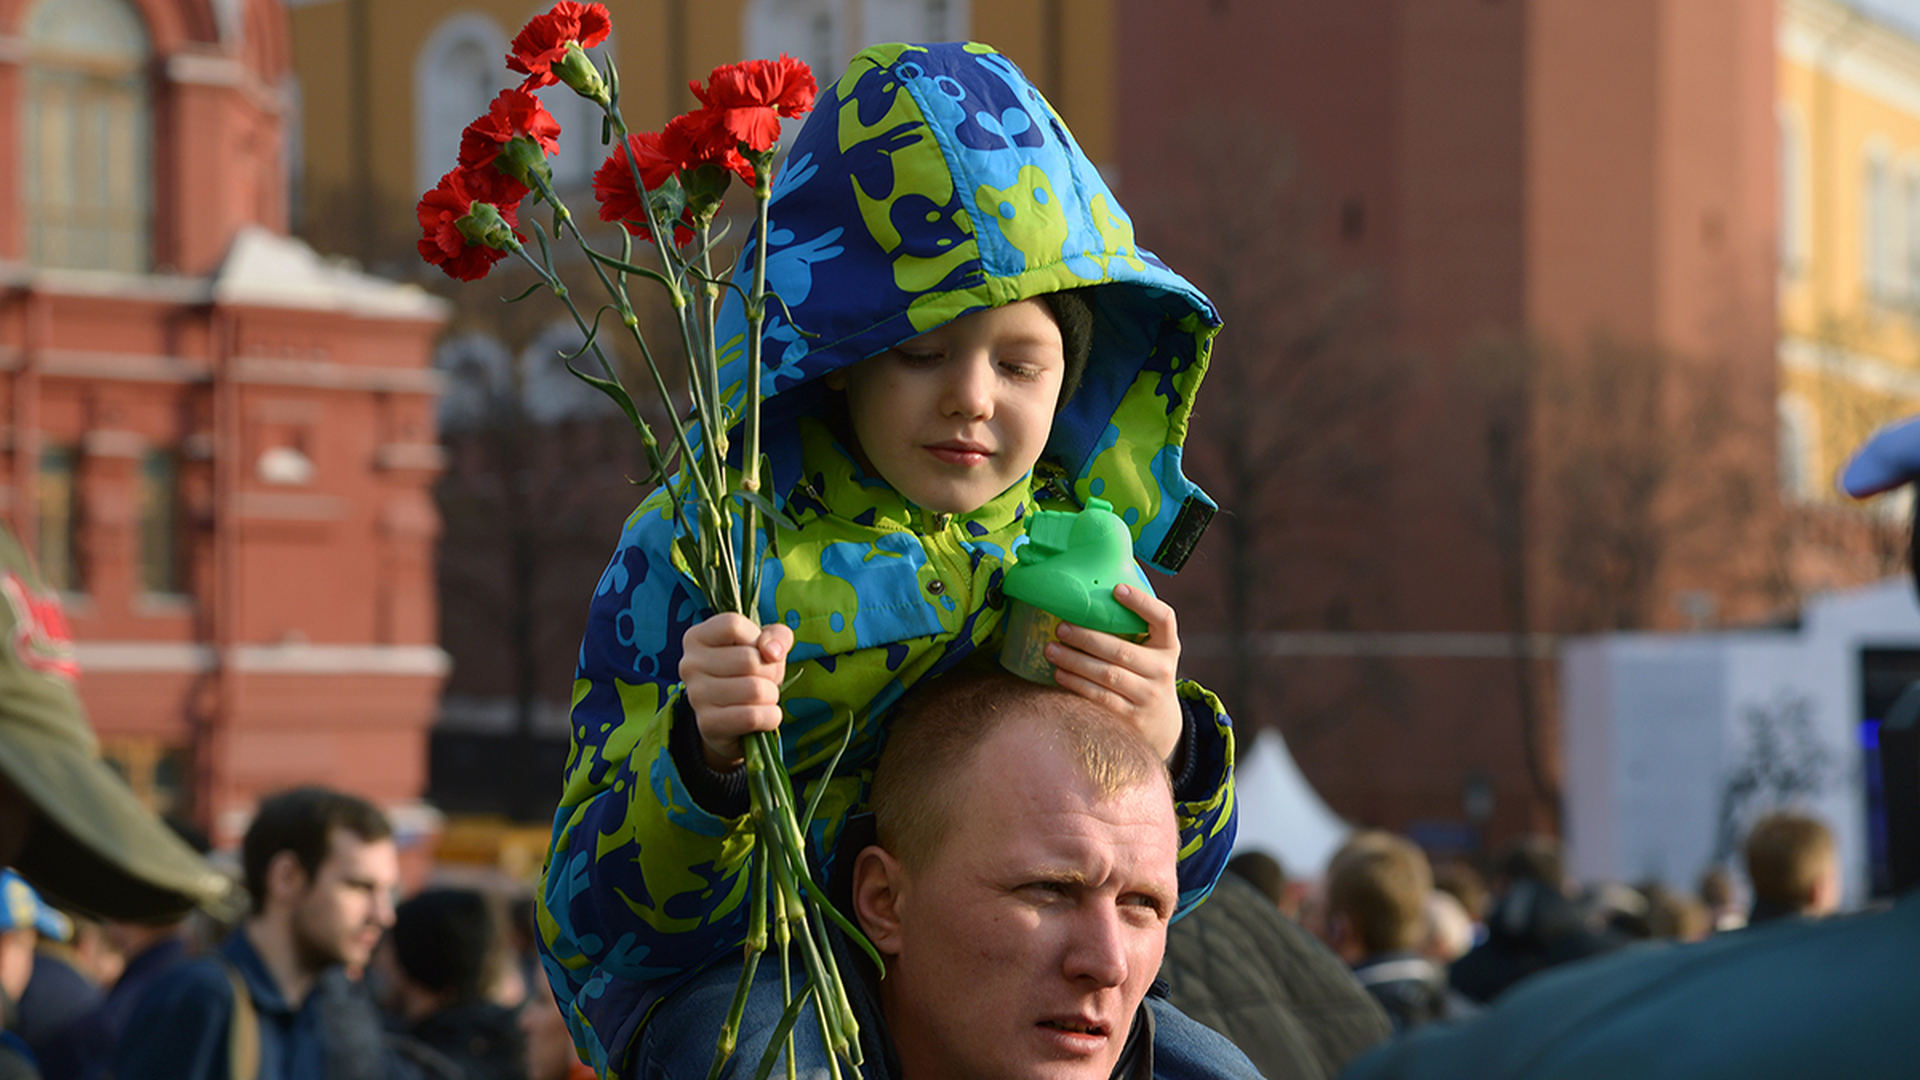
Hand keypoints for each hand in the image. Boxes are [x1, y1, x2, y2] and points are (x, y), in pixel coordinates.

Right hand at [680, 614, 793, 770]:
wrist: (731, 720)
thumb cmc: (748, 672)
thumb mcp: (765, 644)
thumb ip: (777, 636)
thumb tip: (771, 652)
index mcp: (697, 637)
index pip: (733, 625)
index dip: (757, 638)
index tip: (758, 650)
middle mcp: (690, 664)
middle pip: (748, 659)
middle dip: (771, 671)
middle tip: (765, 679)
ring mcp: (696, 696)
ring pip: (754, 690)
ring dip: (771, 695)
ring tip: (762, 697)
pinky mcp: (707, 724)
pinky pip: (752, 717)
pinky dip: (770, 717)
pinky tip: (764, 716)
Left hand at [1045, 584, 1182, 760]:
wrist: (1162, 725)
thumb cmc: (1146, 676)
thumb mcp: (1152, 654)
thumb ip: (1133, 631)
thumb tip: (1088, 599)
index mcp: (1168, 646)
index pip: (1163, 618)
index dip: (1142, 603)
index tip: (1116, 589)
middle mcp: (1162, 670)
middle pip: (1122, 651)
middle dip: (1087, 638)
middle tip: (1061, 627)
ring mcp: (1148, 695)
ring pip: (1107, 675)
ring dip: (1075, 661)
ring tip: (1051, 649)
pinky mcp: (1131, 717)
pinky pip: (1100, 697)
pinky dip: (1077, 684)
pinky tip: (1059, 674)